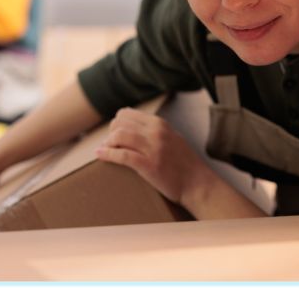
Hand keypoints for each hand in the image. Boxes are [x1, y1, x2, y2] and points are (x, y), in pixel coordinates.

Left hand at [96, 108, 213, 206]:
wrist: (198, 184)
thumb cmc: (185, 164)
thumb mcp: (172, 138)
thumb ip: (155, 131)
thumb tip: (133, 127)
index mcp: (160, 124)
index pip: (127, 114)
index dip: (116, 124)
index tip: (114, 134)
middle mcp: (156, 132)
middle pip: (120, 123)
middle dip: (110, 133)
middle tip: (109, 145)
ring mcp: (153, 148)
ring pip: (119, 135)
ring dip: (108, 143)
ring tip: (105, 150)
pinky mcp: (149, 165)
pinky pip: (122, 155)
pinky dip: (107, 154)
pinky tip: (100, 155)